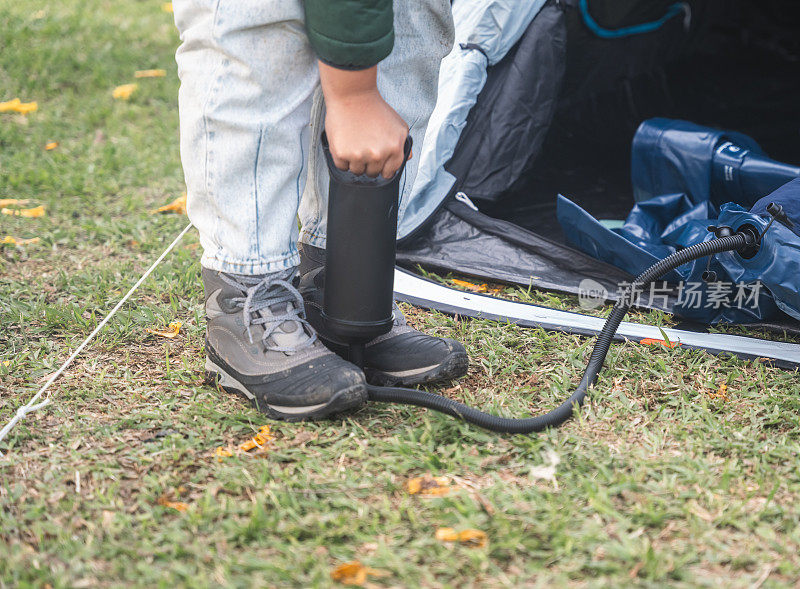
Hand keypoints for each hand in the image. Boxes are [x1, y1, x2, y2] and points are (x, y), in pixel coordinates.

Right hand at [319, 62, 408, 178]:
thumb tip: (408, 158)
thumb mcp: (398, 125)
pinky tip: (345, 144)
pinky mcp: (341, 153)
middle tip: (364, 147)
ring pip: (357, 171)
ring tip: (355, 144)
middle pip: (372, 173)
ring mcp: (359, 155)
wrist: (353, 95)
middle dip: (369, 164)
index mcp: (394, 149)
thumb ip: (404, 144)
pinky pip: (342, 167)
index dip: (383, 168)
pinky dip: (342, 159)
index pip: (389, 173)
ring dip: (355, 162)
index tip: (378, 162)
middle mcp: (377, 155)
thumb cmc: (375, 109)